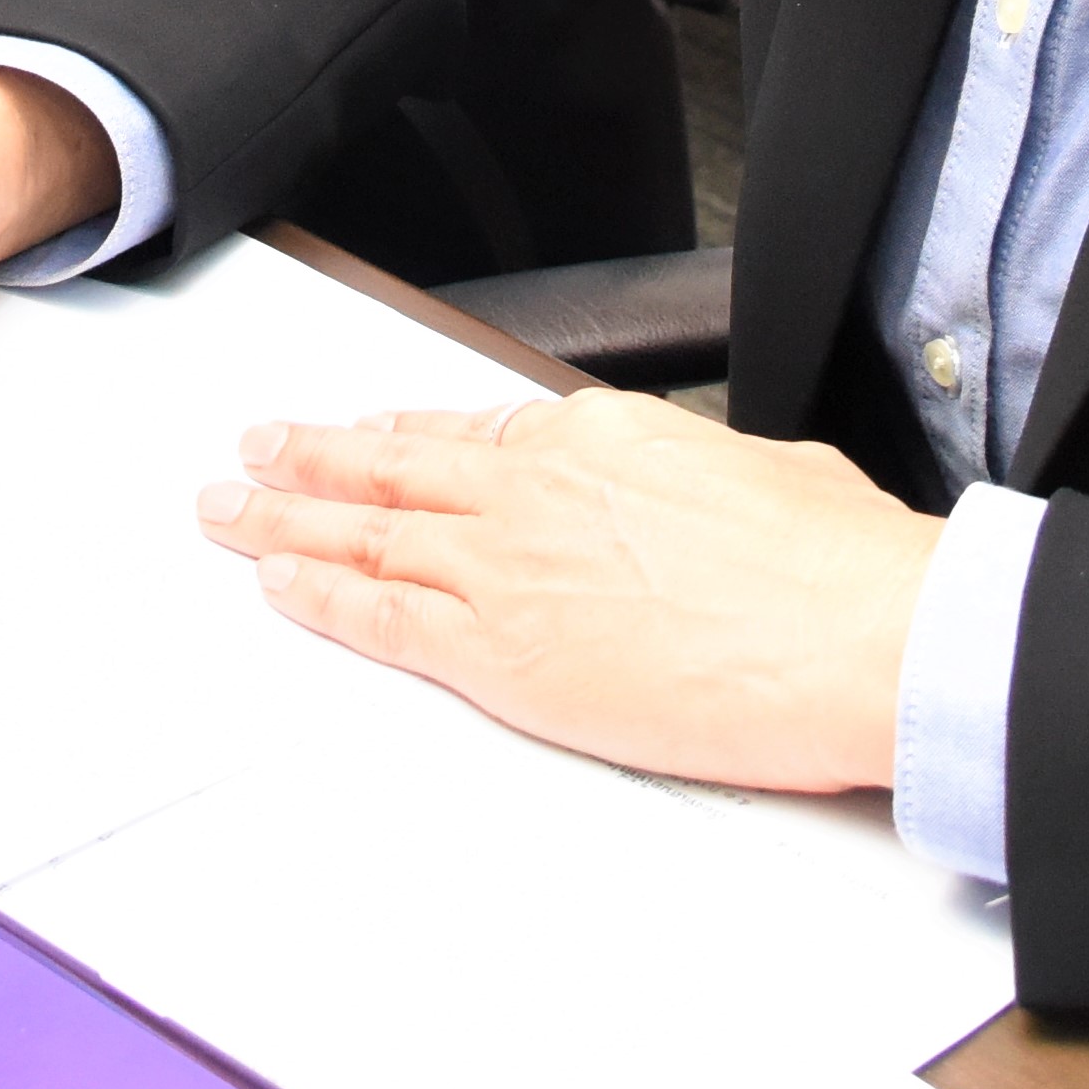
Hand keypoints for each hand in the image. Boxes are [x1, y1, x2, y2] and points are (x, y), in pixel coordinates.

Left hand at [198, 389, 936, 796]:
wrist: (859, 635)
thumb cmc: (837, 567)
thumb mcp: (761, 477)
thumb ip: (694, 483)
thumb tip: (695, 501)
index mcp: (601, 440)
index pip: (475, 435)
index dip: (405, 435)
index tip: (368, 433)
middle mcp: (537, 491)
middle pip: (395, 467)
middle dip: (312, 458)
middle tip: (254, 449)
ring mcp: (510, 570)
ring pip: (368, 532)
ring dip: (284, 517)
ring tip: (228, 507)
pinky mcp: (503, 655)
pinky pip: (384, 619)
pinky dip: (322, 596)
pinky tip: (280, 582)